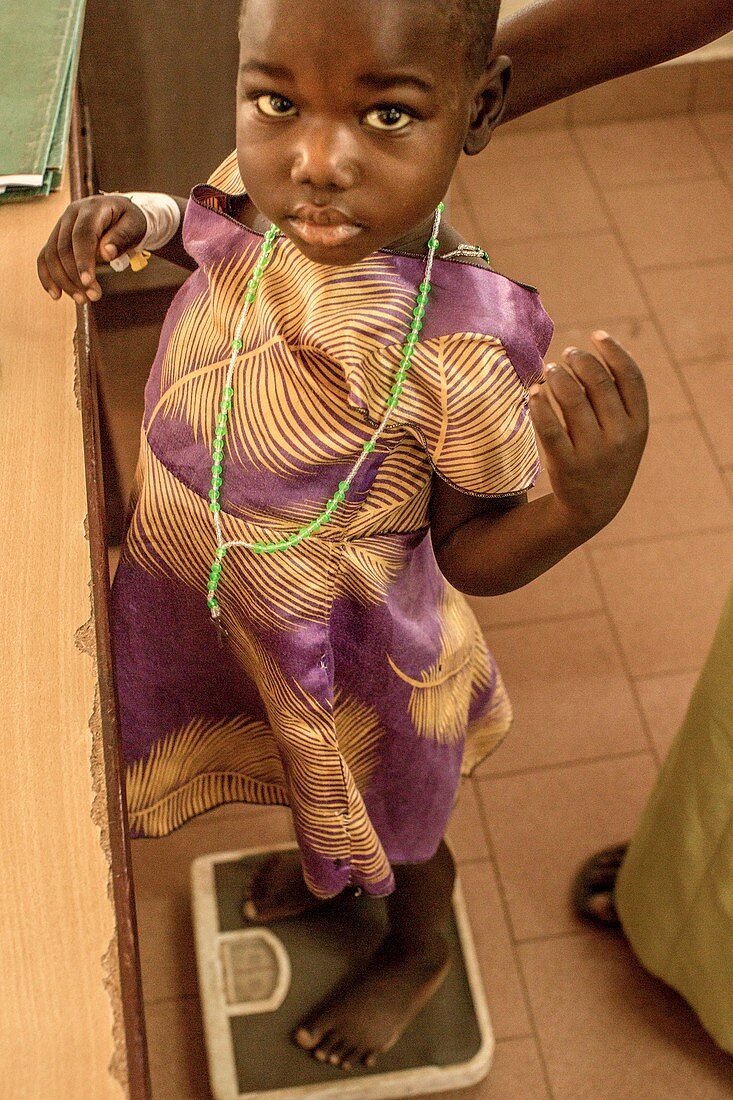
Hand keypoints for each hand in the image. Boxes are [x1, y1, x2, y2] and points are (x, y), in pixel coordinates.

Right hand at [37, 194, 146, 303]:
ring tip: (82, 299)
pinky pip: (45, 257)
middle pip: (64, 247)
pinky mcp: (56, 238)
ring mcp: (61, 225)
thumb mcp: (134, 226)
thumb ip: (121, 237)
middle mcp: (71, 214)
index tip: (88, 282)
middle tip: (93, 297)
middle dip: (75, 276)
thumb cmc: (130, 220)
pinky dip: (48, 277)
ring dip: (63, 281)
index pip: (82, 235)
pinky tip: (56, 294)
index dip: (83, 259)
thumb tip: (105, 252)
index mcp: (92, 208)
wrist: (120, 213)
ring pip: (51, 254)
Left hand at [528, 332, 648, 537]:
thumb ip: (617, 399)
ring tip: (549, 369)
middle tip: (566, 353)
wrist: (593, 508)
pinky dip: (539, 404)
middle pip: (598, 383)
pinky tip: (534, 392)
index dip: (614, 351)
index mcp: (639, 426)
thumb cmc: (607, 458)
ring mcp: (593, 453)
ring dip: (557, 376)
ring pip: (572, 399)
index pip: (630, 377)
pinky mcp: (566, 465)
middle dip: (580, 360)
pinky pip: (548, 427)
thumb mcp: (625, 432)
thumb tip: (591, 353)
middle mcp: (620, 438)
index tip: (597, 335)